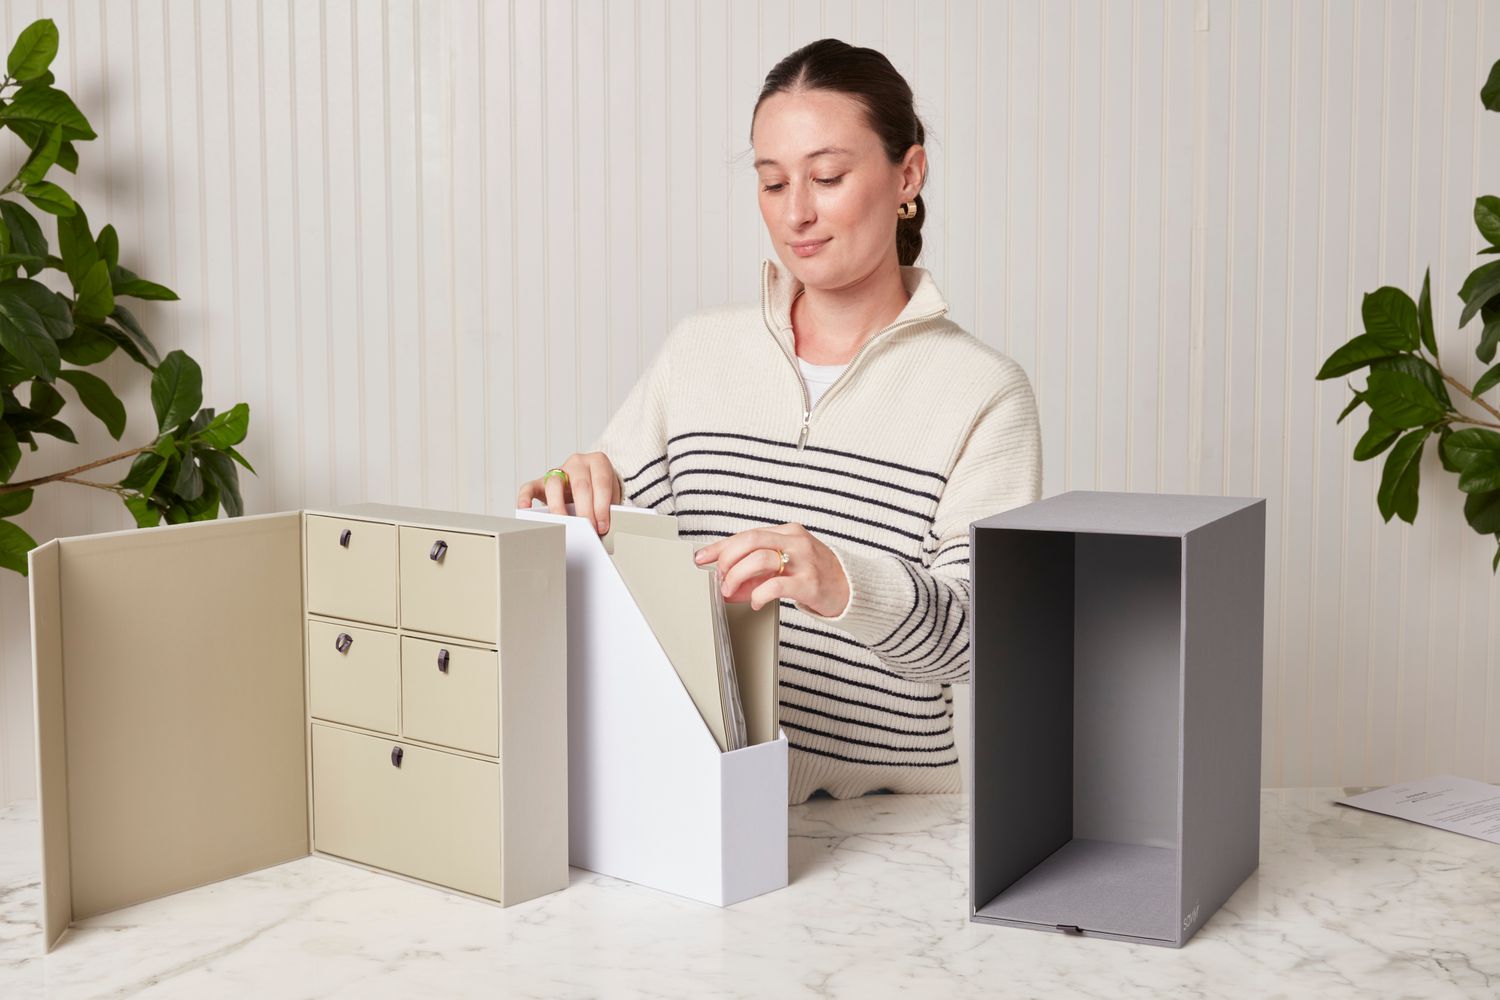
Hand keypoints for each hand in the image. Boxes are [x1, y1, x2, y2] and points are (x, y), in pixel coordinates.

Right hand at [516, 452, 621, 534]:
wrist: (591, 481)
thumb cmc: (601, 490)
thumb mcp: (612, 495)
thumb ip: (609, 507)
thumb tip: (603, 528)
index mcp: (598, 462)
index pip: (601, 483)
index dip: (602, 506)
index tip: (602, 526)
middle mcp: (578, 463)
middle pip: (580, 485)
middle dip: (585, 510)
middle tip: (587, 528)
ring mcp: (558, 471)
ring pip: (555, 485)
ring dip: (560, 507)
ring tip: (564, 524)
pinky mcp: (541, 482)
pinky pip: (529, 487)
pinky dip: (525, 497)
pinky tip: (525, 509)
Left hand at [693, 523, 850, 615]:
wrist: (854, 590)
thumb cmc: (817, 576)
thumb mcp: (787, 566)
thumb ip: (758, 572)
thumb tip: (727, 583)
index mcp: (788, 532)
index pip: (746, 534)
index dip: (720, 546)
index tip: (702, 557)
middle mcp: (795, 541)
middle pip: (750, 540)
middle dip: (727, 560)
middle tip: (721, 579)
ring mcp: (804, 560)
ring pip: (759, 559)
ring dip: (738, 577)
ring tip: (733, 592)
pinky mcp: (809, 582)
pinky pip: (775, 585)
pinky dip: (758, 594)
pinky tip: (756, 602)